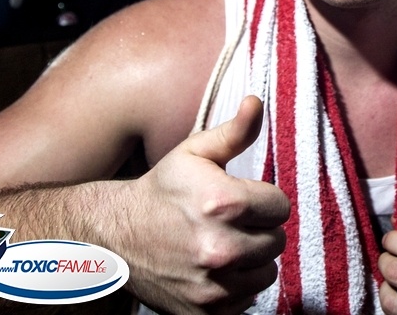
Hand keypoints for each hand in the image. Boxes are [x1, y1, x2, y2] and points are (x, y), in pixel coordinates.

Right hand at [116, 96, 289, 314]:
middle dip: (259, 229)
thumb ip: (234, 131)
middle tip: (231, 222)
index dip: (264, 199)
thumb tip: (256, 101)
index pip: (281, 206)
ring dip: (252, 259)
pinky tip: (214, 269)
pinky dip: (236, 286)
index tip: (243, 199)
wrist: (115, 238)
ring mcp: (212, 285)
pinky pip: (247, 300)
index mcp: (222, 203)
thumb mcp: (195, 153)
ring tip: (224, 244)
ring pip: (267, 271)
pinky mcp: (205, 312)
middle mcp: (219, 247)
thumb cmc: (162, 191)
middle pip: (277, 240)